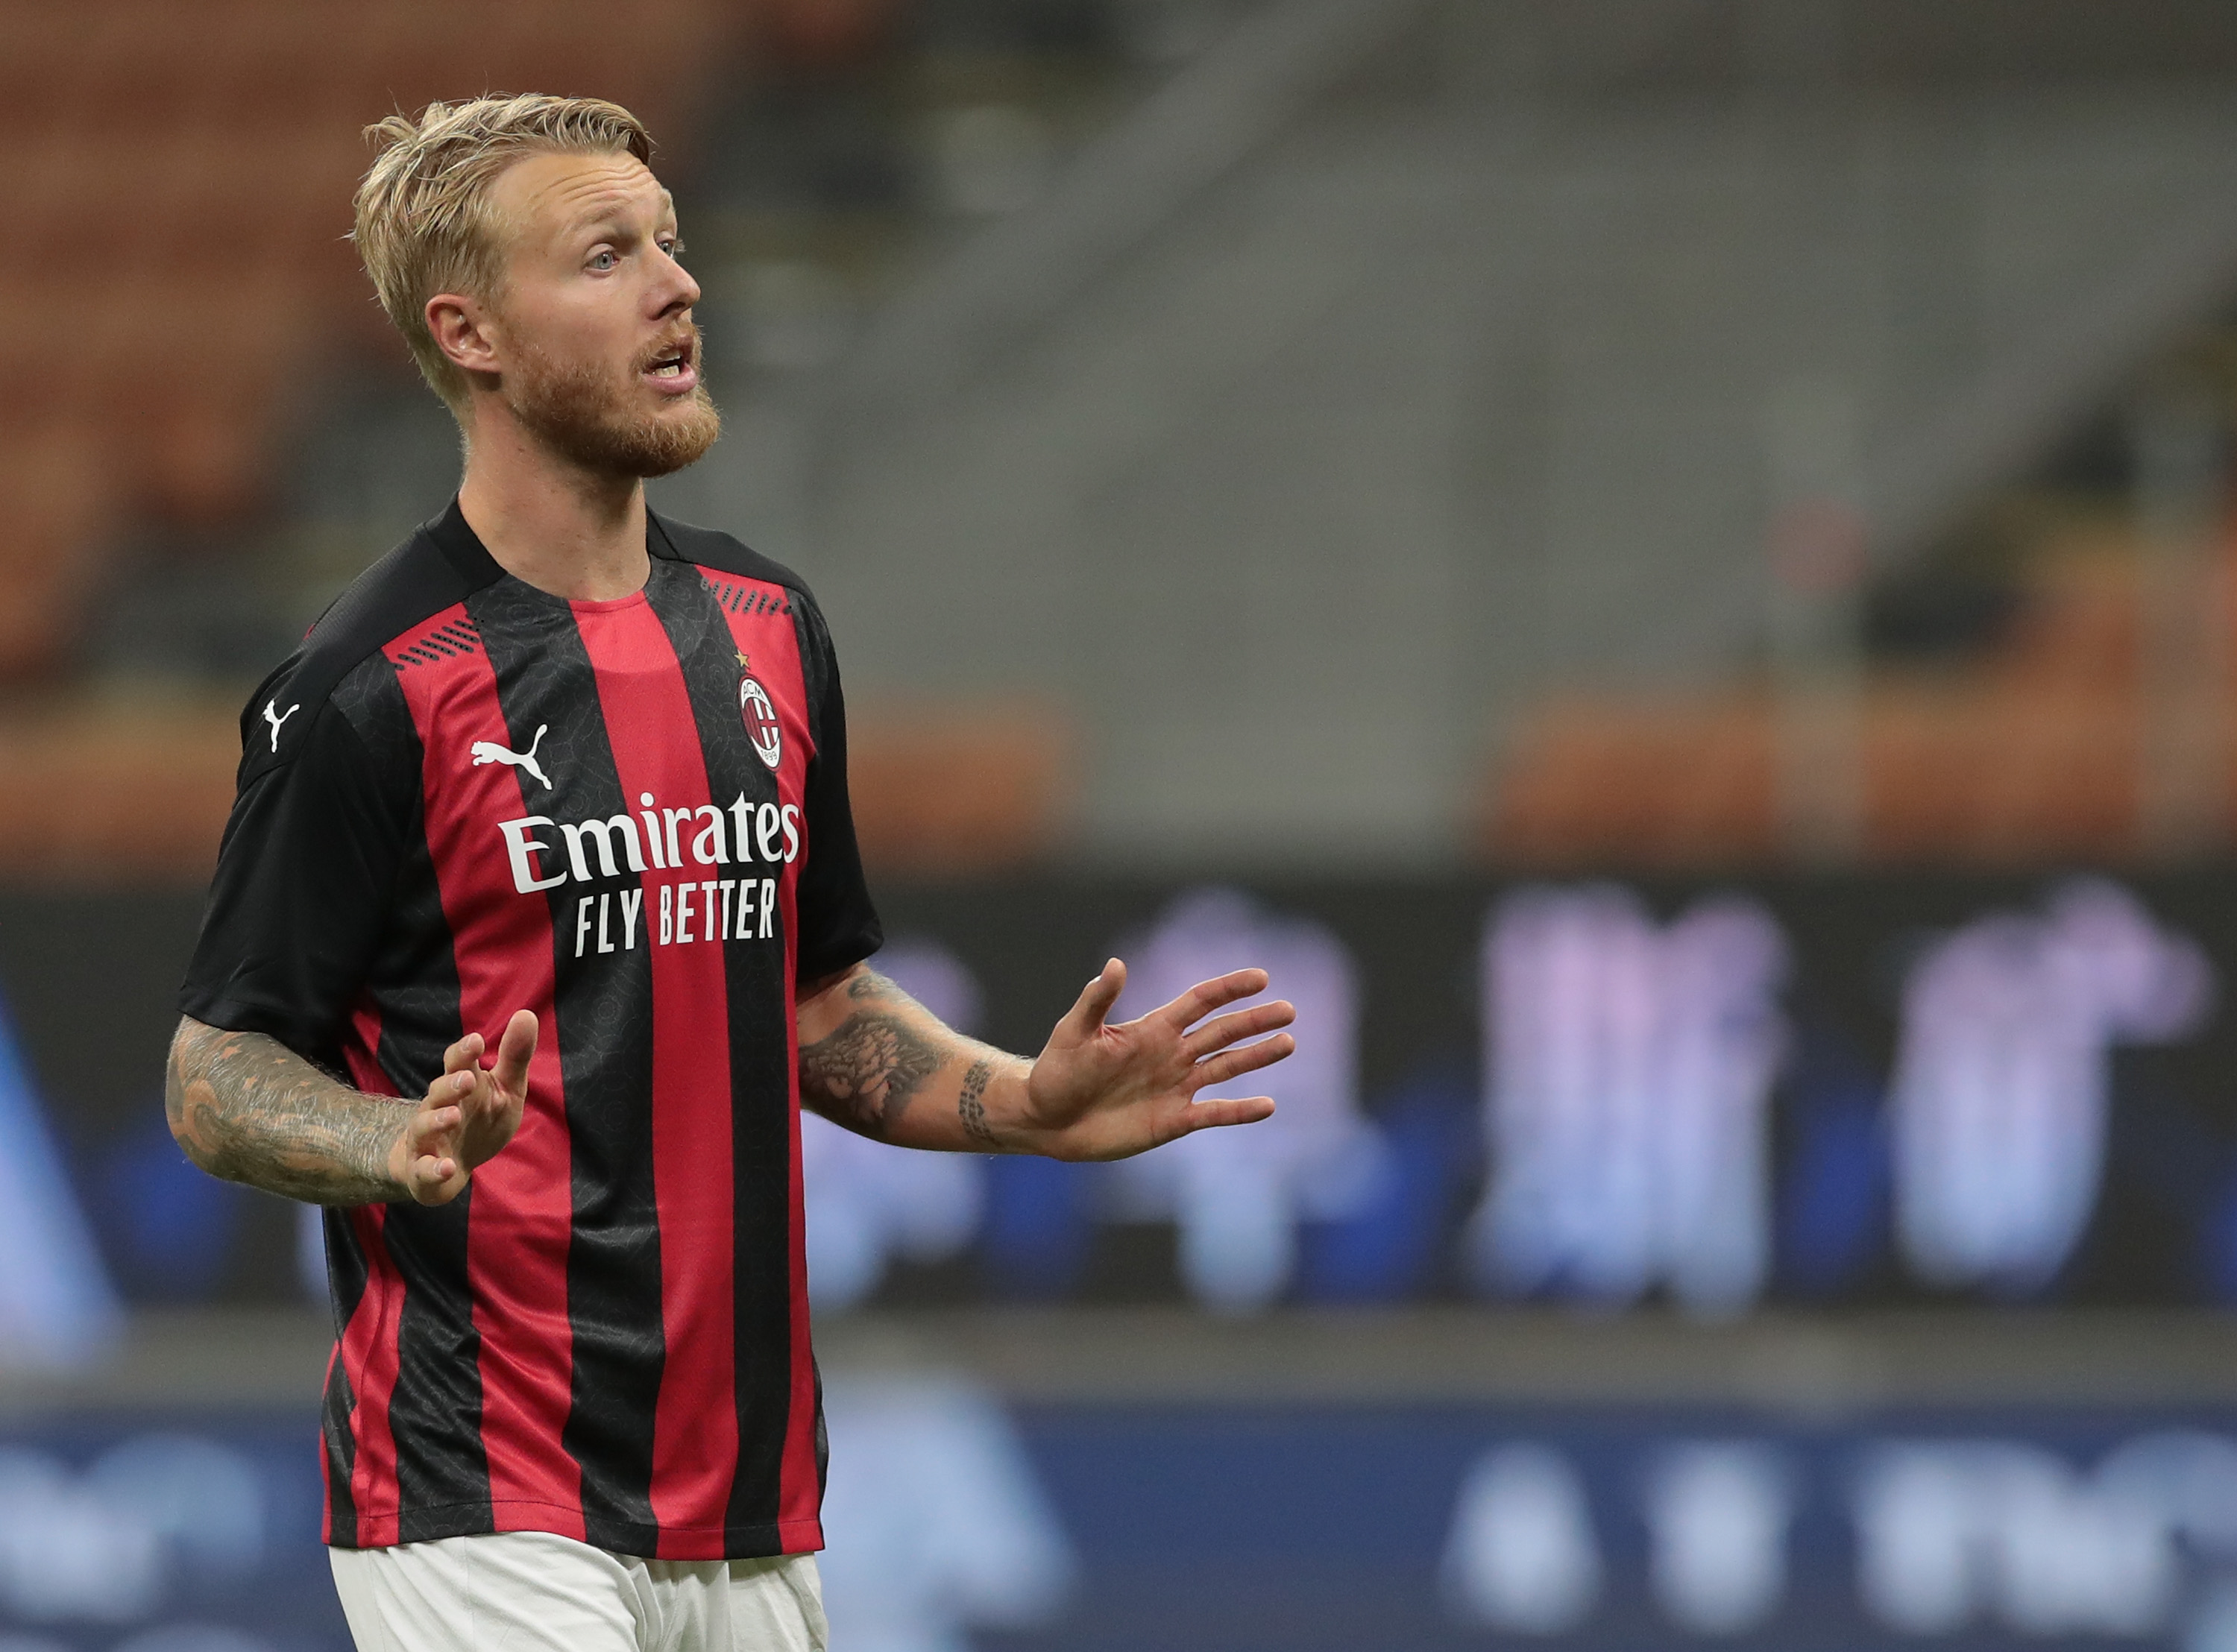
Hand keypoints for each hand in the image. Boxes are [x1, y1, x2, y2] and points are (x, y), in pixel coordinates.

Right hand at [388, 1010, 536, 1203]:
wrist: (449, 1166)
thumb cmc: (480, 1119)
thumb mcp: (505, 1089)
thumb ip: (514, 1057)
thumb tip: (526, 1014)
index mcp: (460, 1085)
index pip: (457, 1062)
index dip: (464, 1052)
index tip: (477, 1040)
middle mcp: (439, 1108)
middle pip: (439, 1091)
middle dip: (451, 1084)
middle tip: (467, 1079)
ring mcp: (427, 1139)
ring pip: (424, 1126)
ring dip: (437, 1120)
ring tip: (453, 1116)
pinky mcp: (423, 1170)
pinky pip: (423, 1169)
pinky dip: (433, 1169)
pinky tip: (447, 1167)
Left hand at [1018, 960, 1293, 1160]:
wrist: (1047, 1119)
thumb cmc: (1056, 1070)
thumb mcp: (1074, 1031)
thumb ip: (1097, 999)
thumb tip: (1116, 964)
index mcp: (1153, 1028)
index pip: (1200, 1002)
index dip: (1230, 989)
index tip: (1261, 977)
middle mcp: (1171, 1054)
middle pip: (1222, 1032)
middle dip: (1255, 1021)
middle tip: (1289, 1010)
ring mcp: (1175, 1087)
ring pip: (1226, 1067)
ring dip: (1257, 1056)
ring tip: (1288, 1043)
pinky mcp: (1173, 1121)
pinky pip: (1215, 1113)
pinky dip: (1241, 1111)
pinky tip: (1268, 1105)